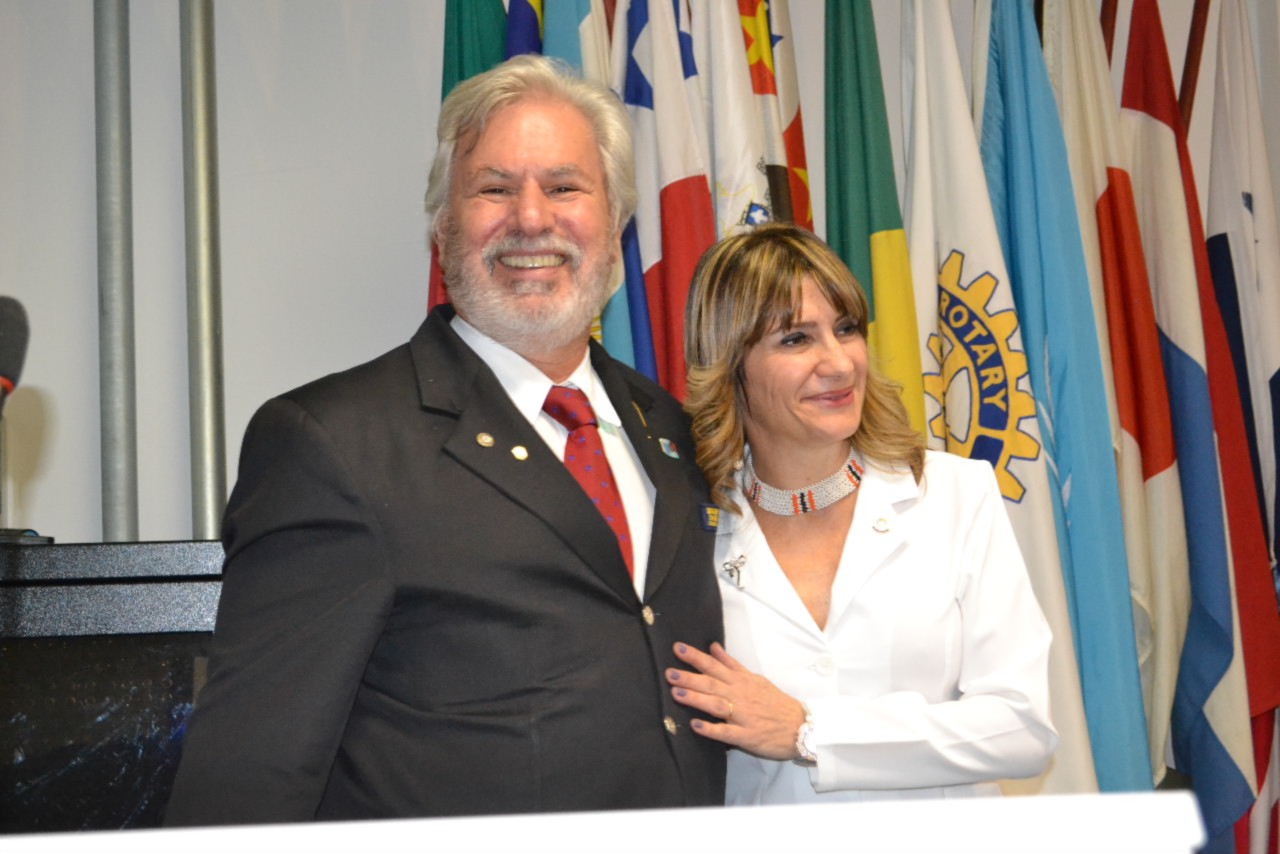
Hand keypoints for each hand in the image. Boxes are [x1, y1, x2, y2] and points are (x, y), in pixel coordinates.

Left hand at [666, 642, 806, 760]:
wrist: (801, 727)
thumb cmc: (776, 702)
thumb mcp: (755, 679)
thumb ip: (732, 665)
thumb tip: (713, 647)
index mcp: (742, 681)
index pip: (716, 666)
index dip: (696, 657)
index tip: (677, 648)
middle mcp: (741, 696)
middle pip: (712, 684)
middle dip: (689, 677)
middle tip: (669, 672)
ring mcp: (744, 716)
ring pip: (717, 705)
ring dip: (696, 699)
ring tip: (676, 693)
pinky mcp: (748, 736)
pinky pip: (727, 733)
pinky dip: (711, 729)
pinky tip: (696, 726)